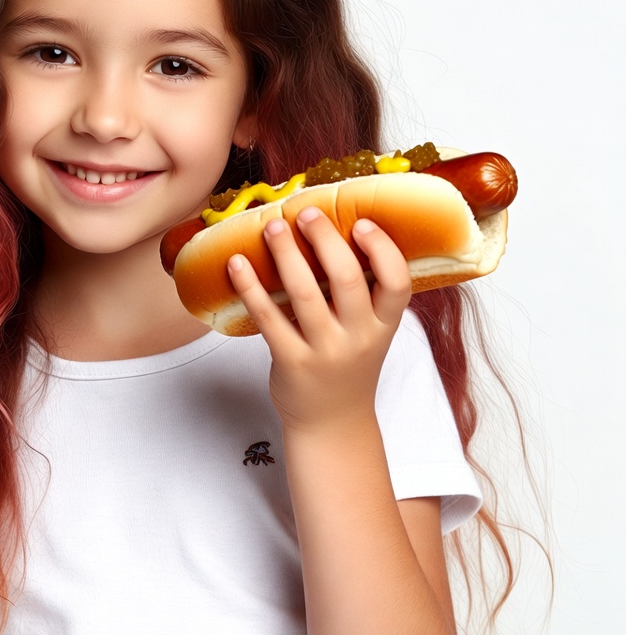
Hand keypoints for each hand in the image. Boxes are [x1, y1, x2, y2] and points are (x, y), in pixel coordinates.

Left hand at [226, 207, 411, 434]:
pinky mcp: (291, 361)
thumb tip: (330, 231)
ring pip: (304, 293)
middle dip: (324, 239)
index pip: (397, 283)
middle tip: (305, 213)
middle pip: (346, 280)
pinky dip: (250, 287)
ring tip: (271, 227)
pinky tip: (236, 263)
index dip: (382, 250)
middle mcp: (359, 338)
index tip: (360, 223)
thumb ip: (361, 294)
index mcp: (384, 326)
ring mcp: (324, 351)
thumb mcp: (369, 332)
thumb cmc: (347, 364)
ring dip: (285, 254)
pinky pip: (268, 317)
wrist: (332, 421)